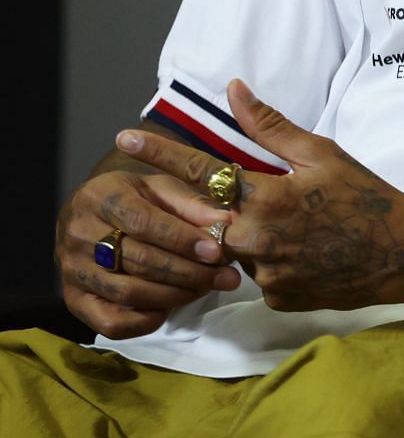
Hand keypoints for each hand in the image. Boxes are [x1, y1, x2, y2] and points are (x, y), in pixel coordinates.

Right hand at [55, 160, 243, 338]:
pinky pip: (110, 322)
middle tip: (225, 277)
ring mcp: (72, 270)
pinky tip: (170, 309)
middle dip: (189, 272)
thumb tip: (226, 223)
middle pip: (139, 260)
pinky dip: (144, 321)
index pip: (143, 222)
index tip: (217, 252)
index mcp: (100, 197)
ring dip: (175, 295)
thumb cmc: (133, 197)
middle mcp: (79, 234)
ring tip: (207, 288)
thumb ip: (192, 203)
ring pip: (128, 292)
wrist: (89, 213)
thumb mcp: (159, 187)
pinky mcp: (73, 300)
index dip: (182, 240)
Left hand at [116, 79, 403, 312]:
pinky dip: (266, 259)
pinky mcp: (274, 298)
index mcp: (265, 197)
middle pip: (197, 217)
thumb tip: (234, 90)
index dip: (159, 153)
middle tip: (183, 188)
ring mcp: (262, 274)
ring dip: (235, 233)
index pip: (198, 170)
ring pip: (227, 249)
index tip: (123, 139)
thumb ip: (270, 126)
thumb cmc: (367, 196)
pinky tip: (300, 250)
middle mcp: (254, 239)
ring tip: (282, 223)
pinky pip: (254, 275)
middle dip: (183, 201)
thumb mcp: (323, 153)